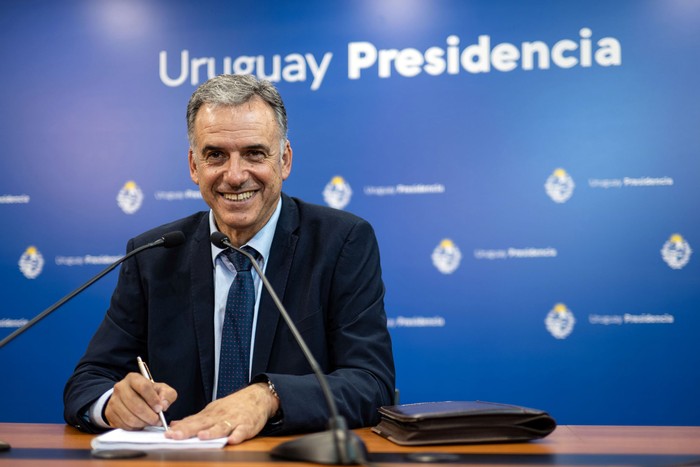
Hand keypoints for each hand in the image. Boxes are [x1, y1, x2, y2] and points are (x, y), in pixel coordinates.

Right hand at [105, 372, 176, 429]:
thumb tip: (163, 405)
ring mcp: (113, 401)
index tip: (160, 409)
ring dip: (143, 423)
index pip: (144, 387)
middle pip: (136, 404)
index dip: (153, 400)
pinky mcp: (110, 413)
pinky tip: (142, 423)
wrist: (130, 398)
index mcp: (133, 378)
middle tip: (158, 420)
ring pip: (129, 417)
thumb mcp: (161, 390)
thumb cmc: (148, 393)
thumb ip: (167, 395)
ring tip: (151, 422)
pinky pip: (124, 424)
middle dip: (149, 415)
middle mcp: (121, 387)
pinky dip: (135, 427)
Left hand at [164, 382, 278, 444]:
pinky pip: (242, 431)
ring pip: (221, 427)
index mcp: (210, 414)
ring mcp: (234, 420)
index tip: (167, 434)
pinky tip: (232, 440)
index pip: (192, 421)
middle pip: (202, 424)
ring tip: (201, 436)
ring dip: (212, 432)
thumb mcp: (212, 410)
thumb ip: (194, 419)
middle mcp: (220, 416)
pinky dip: (238, 435)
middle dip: (188, 430)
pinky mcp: (248, 425)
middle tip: (175, 436)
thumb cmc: (233, 406)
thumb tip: (174, 425)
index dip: (180, 428)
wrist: (257, 397)